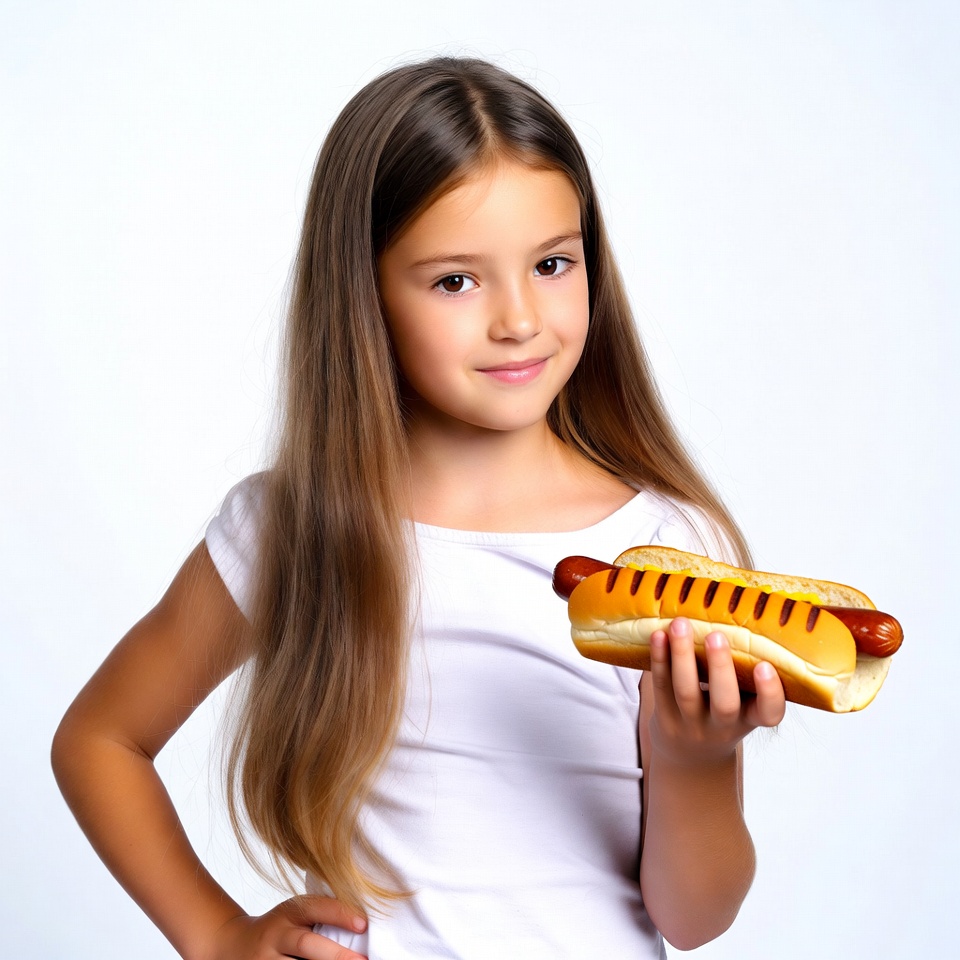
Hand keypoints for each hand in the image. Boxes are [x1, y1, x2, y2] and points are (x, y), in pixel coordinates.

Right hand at [205, 895, 367, 959]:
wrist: (232, 944)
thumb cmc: (278, 929)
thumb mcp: (294, 914)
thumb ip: (320, 917)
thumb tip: (362, 930)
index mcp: (289, 912)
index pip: (315, 907)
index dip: (340, 913)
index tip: (363, 924)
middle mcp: (276, 935)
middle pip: (306, 944)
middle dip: (335, 955)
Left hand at [646, 617, 785, 770]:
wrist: (691, 755)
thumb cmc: (723, 714)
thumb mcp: (743, 702)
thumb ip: (745, 670)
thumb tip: (743, 609)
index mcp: (751, 718)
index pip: (770, 714)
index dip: (770, 693)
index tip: (766, 666)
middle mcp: (723, 726)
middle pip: (724, 704)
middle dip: (720, 668)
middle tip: (716, 636)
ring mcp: (691, 723)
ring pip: (686, 692)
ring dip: (682, 656)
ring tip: (681, 623)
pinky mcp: (665, 717)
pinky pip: (660, 687)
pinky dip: (659, 659)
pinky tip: (658, 635)